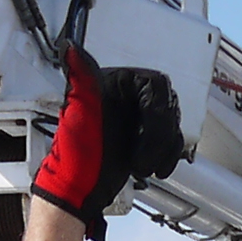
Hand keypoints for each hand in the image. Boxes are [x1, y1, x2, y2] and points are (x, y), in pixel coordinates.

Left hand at [26, 43, 188, 240]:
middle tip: (143, 155)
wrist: (77, 192)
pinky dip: (167, 155)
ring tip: (141, 164)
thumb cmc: (76, 157)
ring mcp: (133, 119)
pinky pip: (170, 140)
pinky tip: (152, 167)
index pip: (154, 82)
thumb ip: (81, 79)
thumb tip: (70, 48)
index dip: (155, 109)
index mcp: (112, 85)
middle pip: (166, 105)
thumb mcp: (80, 113)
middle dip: (158, 134)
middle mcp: (124, 98)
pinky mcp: (141, 138)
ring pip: (171, 123)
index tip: (148, 127)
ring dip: (163, 148)